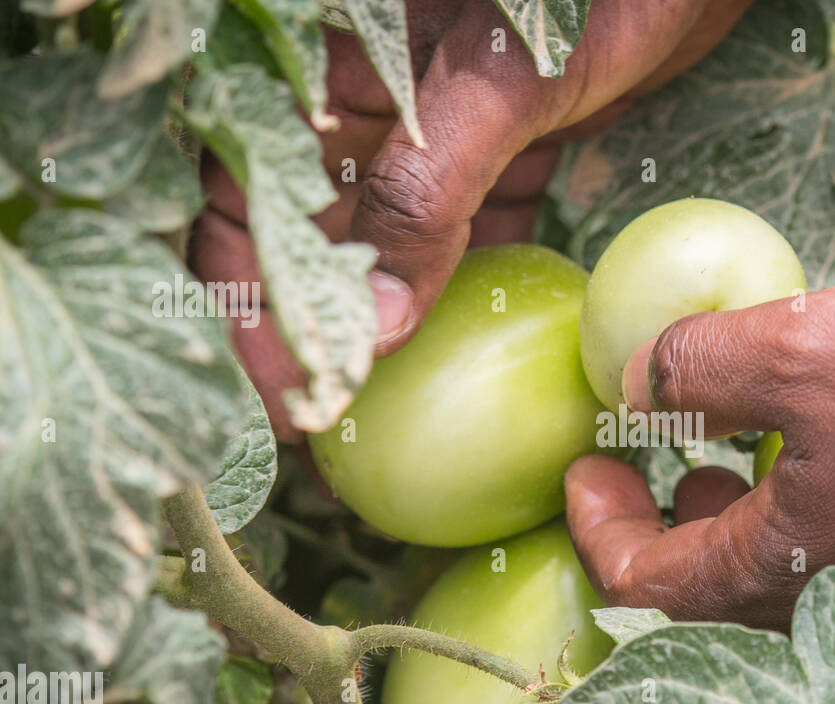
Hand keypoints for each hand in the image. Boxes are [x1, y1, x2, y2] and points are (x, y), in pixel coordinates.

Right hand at [191, 0, 751, 437]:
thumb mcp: (495, 79)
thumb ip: (425, 192)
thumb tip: (370, 324)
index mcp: (322, 60)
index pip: (247, 192)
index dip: (244, 298)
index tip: (276, 392)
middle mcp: (364, 96)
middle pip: (310, 228)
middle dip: (311, 326)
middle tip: (325, 426)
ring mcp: (435, 122)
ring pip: (386, 237)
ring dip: (382, 319)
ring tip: (380, 408)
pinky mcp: (504, 139)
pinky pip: (466, 225)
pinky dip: (462, 284)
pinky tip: (459, 347)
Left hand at [564, 271, 834, 668]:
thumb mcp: (810, 347)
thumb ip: (701, 368)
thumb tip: (638, 381)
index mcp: (773, 586)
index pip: (640, 581)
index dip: (597, 521)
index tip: (586, 465)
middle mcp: (833, 639)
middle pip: (714, 597)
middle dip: (675, 523)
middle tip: (670, 460)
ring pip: (792, 595)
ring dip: (753, 527)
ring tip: (755, 457)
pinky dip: (831, 538)